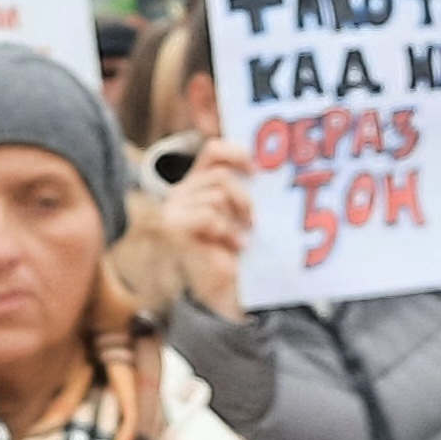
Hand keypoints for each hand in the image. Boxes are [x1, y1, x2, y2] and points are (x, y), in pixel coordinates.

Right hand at [162, 139, 254, 318]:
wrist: (224, 289)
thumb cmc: (236, 249)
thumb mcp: (241, 211)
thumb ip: (243, 187)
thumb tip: (266, 166)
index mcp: (197, 183)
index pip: (213, 150)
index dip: (236, 153)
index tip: (257, 170)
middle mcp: (181, 192)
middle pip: (220, 174)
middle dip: (243, 197)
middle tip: (253, 220)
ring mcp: (174, 209)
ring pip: (217, 194)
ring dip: (236, 217)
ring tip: (242, 236)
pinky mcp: (174, 227)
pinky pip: (209, 215)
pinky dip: (227, 231)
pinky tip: (235, 245)